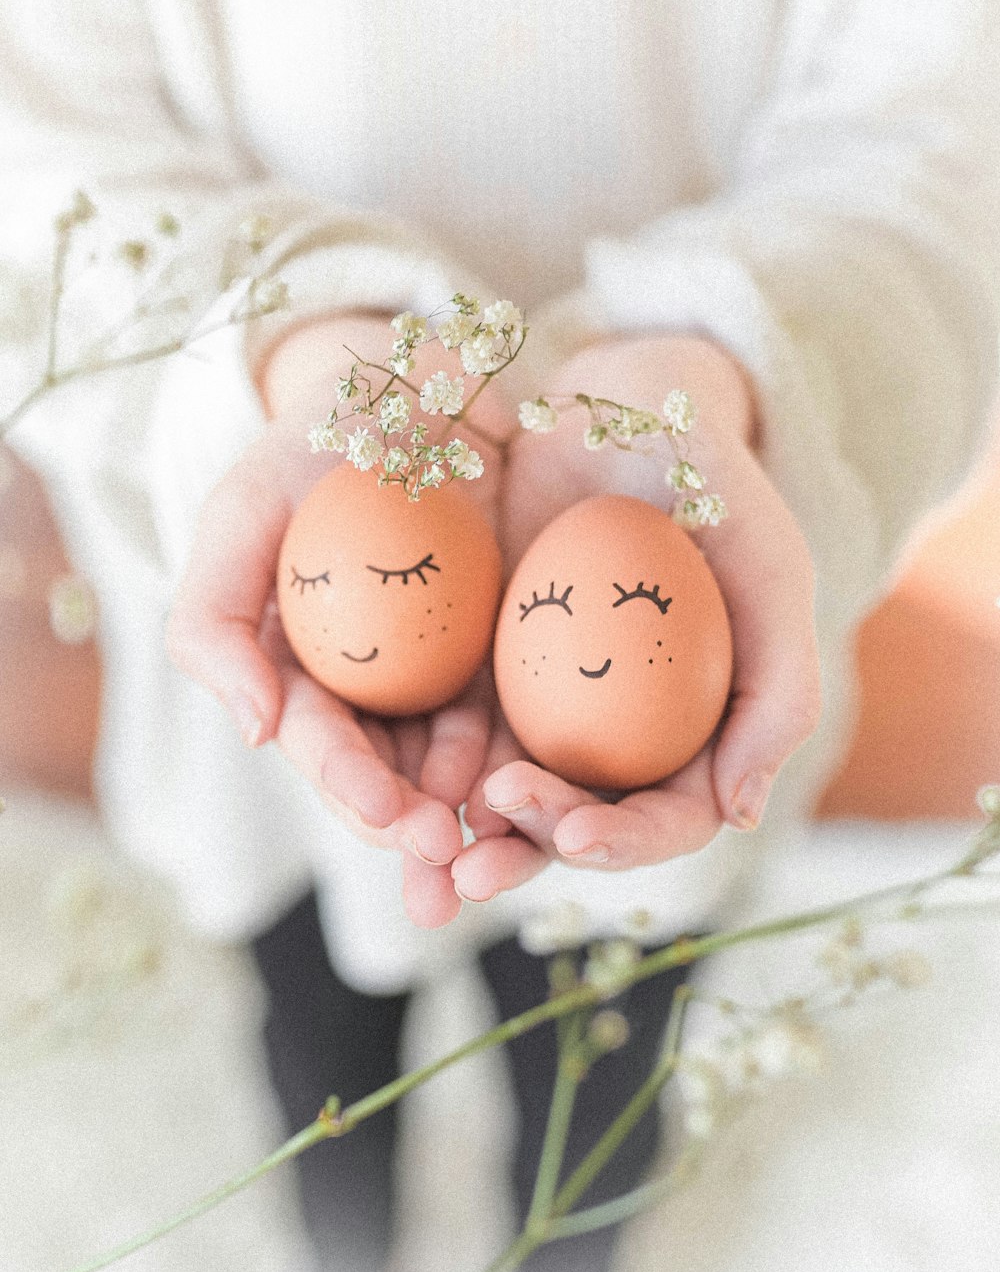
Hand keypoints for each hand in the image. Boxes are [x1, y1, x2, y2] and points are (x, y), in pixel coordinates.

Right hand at [166, 312, 511, 927]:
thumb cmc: (319, 443)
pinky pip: (517, 715)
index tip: (390, 812)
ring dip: (475, 820)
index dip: (348, 784)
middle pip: (387, 776)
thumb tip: (252, 732)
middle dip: (412, 831)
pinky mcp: (502, 654)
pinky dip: (526, 757)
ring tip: (503, 855)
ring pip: (455, 768)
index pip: (319, 741)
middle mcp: (365, 687)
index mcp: (295, 668)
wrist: (420, 385)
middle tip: (449, 864)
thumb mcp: (243, 510)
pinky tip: (546, 786)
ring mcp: (438, 675)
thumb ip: (215, 619)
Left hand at [452, 332, 820, 901]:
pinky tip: (397, 786)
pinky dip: (430, 767)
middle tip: (475, 861)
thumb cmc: (715, 491)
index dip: (628, 842)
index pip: (670, 817)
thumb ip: (778, 693)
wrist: (624, 410)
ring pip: (512, 793)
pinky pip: (457, 730)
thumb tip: (741, 816)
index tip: (577, 832)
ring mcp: (553, 707)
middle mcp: (625, 738)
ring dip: (471, 834)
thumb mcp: (771, 576)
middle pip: (580, 820)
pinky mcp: (490, 671)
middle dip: (530, 852)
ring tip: (429, 854)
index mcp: (699, 737)